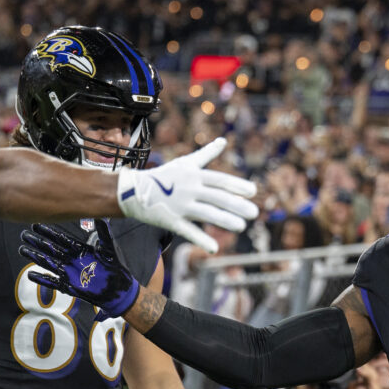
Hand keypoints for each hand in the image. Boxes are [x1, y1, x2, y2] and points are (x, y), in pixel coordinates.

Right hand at [19, 220, 138, 318]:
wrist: (120, 290)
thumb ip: (104, 233)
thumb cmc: (116, 268)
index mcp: (80, 250)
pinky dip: (42, 279)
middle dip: (38, 242)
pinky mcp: (70, 286)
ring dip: (36, 257)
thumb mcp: (110, 248)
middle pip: (51, 249)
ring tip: (23, 249)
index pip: (61, 239)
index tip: (36, 225)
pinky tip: (31, 274)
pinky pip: (53, 282)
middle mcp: (72, 260)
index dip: (49, 232)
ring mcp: (70, 273)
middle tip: (24, 235)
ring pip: (49, 263)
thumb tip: (100, 216)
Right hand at [116, 137, 257, 252]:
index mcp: (195, 175)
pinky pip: (188, 230)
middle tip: (255, 213)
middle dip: (236, 205)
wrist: (133, 190)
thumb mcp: (185, 162)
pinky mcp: (171, 220)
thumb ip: (206, 154)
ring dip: (224, 220)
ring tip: (241, 227)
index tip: (253, 191)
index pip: (220, 180)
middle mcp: (190, 189)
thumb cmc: (164, 176)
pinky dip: (201, 239)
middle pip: (217, 197)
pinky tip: (214, 248)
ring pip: (206, 213)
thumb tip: (224, 140)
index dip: (237, 185)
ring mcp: (181, 205)